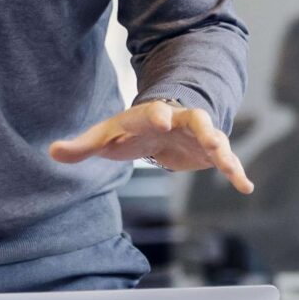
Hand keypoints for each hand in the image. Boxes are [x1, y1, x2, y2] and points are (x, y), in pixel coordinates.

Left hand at [50, 100, 252, 193]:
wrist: (159, 125)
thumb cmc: (129, 131)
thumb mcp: (105, 138)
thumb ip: (82, 146)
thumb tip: (52, 152)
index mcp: (150, 115)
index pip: (153, 112)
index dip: (156, 114)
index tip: (160, 118)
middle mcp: (179, 120)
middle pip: (194, 119)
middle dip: (202, 127)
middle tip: (211, 137)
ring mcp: (197, 134)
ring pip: (215, 137)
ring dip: (223, 149)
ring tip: (230, 164)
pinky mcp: (209, 151)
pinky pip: (226, 160)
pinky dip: (235, 172)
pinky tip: (246, 187)